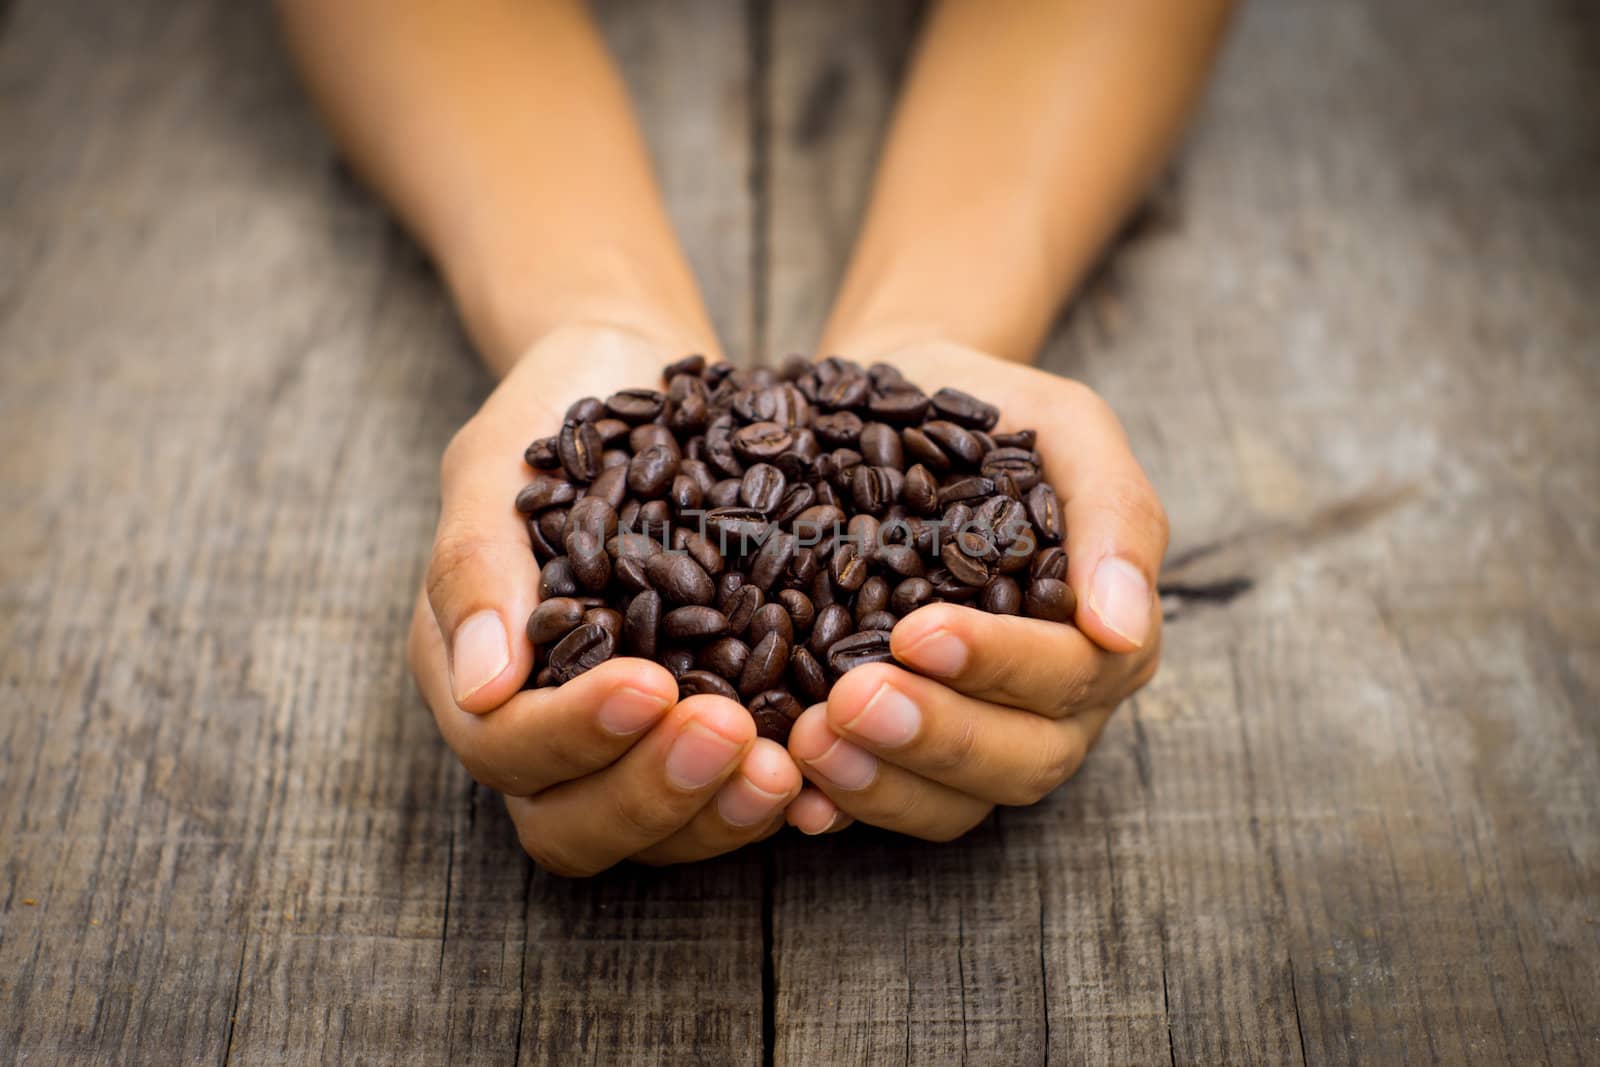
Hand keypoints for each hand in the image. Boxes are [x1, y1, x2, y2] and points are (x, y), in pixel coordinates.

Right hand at [408, 323, 800, 874]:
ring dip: (719, 813)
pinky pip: (729, 796)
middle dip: (652, 791)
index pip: (506, 747)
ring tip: (786, 769)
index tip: (650, 683)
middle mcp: (549, 730)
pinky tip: (826, 775)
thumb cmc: (552, 412)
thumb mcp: (496, 465)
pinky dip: (774, 797)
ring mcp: (631, 744)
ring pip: (657, 834)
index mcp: (481, 677)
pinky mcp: (709, 729)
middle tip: (730, 734)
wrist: (635, 374)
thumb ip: (475, 568)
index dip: (574, 734)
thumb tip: (482, 686)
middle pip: (574, 824)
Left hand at [784, 340, 1166, 839]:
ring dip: (883, 783)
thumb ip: (1114, 512)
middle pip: (1021, 760)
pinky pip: (886, 805)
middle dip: (936, 737)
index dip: (999, 665)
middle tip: (850, 701)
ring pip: (955, 803)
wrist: (894, 402)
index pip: (1070, 675)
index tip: (918, 632)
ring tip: (809, 743)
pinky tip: (793, 792)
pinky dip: (842, 806)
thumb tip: (1124, 627)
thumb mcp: (1065, 427)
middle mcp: (1049, 704)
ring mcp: (977, 737)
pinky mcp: (903, 752)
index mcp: (1100, 635)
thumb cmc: (989, 414)